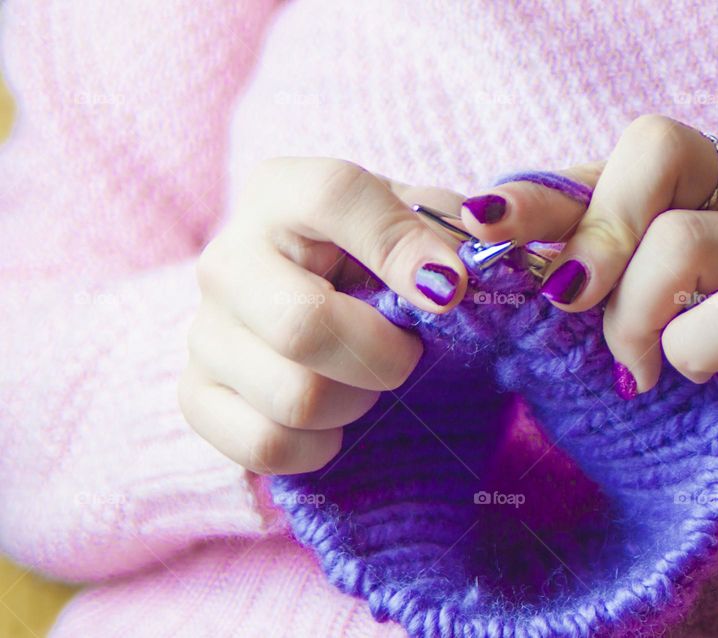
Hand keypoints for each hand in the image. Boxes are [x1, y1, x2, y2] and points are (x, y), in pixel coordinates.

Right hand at [178, 158, 466, 473]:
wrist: (327, 305)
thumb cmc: (383, 263)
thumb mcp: (422, 228)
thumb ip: (453, 230)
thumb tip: (467, 259)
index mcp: (282, 193)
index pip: (334, 198)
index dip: (402, 248)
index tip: (451, 291)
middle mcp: (228, 258)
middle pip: (304, 325)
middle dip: (385, 354)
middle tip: (409, 352)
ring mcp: (204, 331)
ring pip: (295, 397)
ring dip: (358, 403)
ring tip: (367, 382)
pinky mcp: (195, 395)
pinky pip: (265, 445)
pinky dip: (320, 447)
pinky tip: (335, 421)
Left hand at [459, 115, 717, 511]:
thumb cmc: (672, 362)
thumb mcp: (608, 304)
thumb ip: (567, 260)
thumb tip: (481, 231)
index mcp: (694, 183)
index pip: (617, 152)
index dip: (544, 186)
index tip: (481, 221)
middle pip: (659, 150)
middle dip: (594, 233)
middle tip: (569, 301)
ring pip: (682, 240)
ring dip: (632, 316)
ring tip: (634, 366)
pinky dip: (689, 353)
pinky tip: (686, 375)